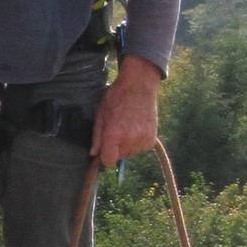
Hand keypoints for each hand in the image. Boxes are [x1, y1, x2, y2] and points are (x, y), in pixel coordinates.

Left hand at [92, 52, 161, 167]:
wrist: (139, 85)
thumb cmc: (116, 98)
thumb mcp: (101, 115)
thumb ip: (97, 137)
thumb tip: (94, 154)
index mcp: (114, 134)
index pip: (108, 161)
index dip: (104, 156)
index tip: (104, 149)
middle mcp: (130, 139)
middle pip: (119, 157)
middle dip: (115, 148)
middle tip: (116, 130)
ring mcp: (144, 139)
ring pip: (131, 154)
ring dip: (127, 146)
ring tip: (127, 127)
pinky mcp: (152, 138)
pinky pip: (142, 149)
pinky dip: (138, 143)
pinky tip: (136, 129)